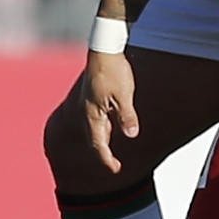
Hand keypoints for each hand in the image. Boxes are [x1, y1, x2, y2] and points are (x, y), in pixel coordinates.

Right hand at [83, 50, 138, 173]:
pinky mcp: (93, 96)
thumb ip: (127, 116)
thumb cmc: (114, 71)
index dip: (106, 159)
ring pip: (95, 128)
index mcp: (93, 114)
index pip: (98, 145)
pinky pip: (97, 118)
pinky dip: (104, 127)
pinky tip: (111, 126)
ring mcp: (89, 104)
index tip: (116, 169)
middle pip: (94, 139)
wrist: (104, 48)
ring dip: (102, 140)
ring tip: (111, 150)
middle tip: (114, 164)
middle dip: (103, 153)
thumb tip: (131, 135)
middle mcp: (87, 112)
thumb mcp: (124, 95)